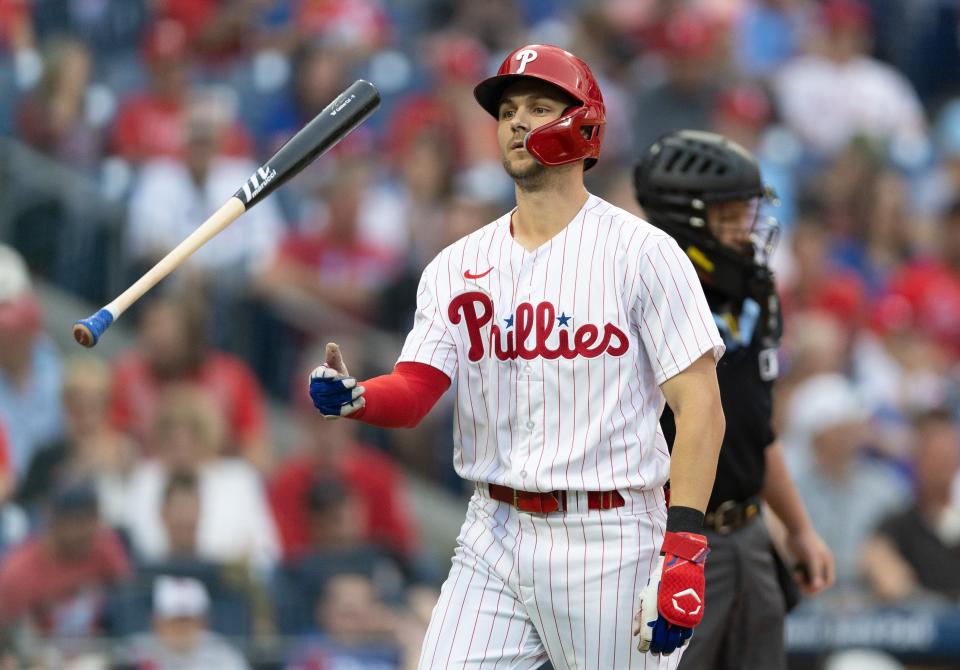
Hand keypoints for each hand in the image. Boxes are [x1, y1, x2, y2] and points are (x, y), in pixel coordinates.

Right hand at [308, 343, 364, 418]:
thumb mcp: (337, 364)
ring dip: (349, 396)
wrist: (343, 393)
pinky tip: (362, 400)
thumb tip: (331, 344)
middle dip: (341, 386)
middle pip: (326, 390)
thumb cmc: (338, 375)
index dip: (325, 375)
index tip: (335, 373)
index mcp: (315, 378)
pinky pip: (340, 412)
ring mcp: (320, 404)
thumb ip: (334, 356)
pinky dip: (352, 406)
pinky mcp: (329, 414)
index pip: (317, 377)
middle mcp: (315, 392)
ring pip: (334, 402)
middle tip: (355, 381)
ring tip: (362, 389)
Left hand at [633, 531, 708, 654]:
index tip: (642, 649)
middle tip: (654, 652)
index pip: (648, 634)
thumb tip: (635, 632)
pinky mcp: (692, 613)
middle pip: (661, 639)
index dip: (644, 645)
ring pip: (675, 639)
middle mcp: (666, 612)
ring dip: (669, 647)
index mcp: (653, 606)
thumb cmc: (659, 580)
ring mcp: (680, 613)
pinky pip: (688, 632)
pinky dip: (683, 641)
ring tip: (665, 651)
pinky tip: (679, 643)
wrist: (679, 565)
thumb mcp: (646, 594)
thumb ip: (641, 614)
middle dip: (657, 647)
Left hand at [785, 527, 833, 594]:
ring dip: (803, 581)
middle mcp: (821, 562)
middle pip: (818, 581)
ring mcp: (811, 561)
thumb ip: (814, 572)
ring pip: (808, 577)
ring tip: (796, 576)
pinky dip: (798, 575)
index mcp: (827, 562)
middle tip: (801, 588)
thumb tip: (817, 586)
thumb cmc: (804, 542)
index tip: (811, 590)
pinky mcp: (801, 559)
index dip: (821, 588)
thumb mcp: (811, 558)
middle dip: (810, 586)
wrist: (794, 527)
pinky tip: (795, 572)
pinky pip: (802, 572)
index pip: (828, 581)